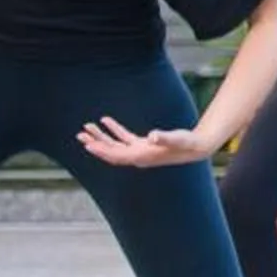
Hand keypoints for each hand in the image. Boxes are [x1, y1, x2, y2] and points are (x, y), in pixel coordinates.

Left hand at [76, 116, 216, 166]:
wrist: (197, 148)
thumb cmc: (187, 143)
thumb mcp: (176, 139)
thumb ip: (164, 138)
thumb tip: (153, 136)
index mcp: (142, 156)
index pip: (116, 156)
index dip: (101, 151)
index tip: (87, 145)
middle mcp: (138, 156)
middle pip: (111, 152)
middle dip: (95, 143)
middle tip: (79, 135)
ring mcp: (139, 151)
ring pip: (114, 145)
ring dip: (100, 137)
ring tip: (86, 128)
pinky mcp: (143, 145)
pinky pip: (123, 138)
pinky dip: (114, 130)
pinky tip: (105, 121)